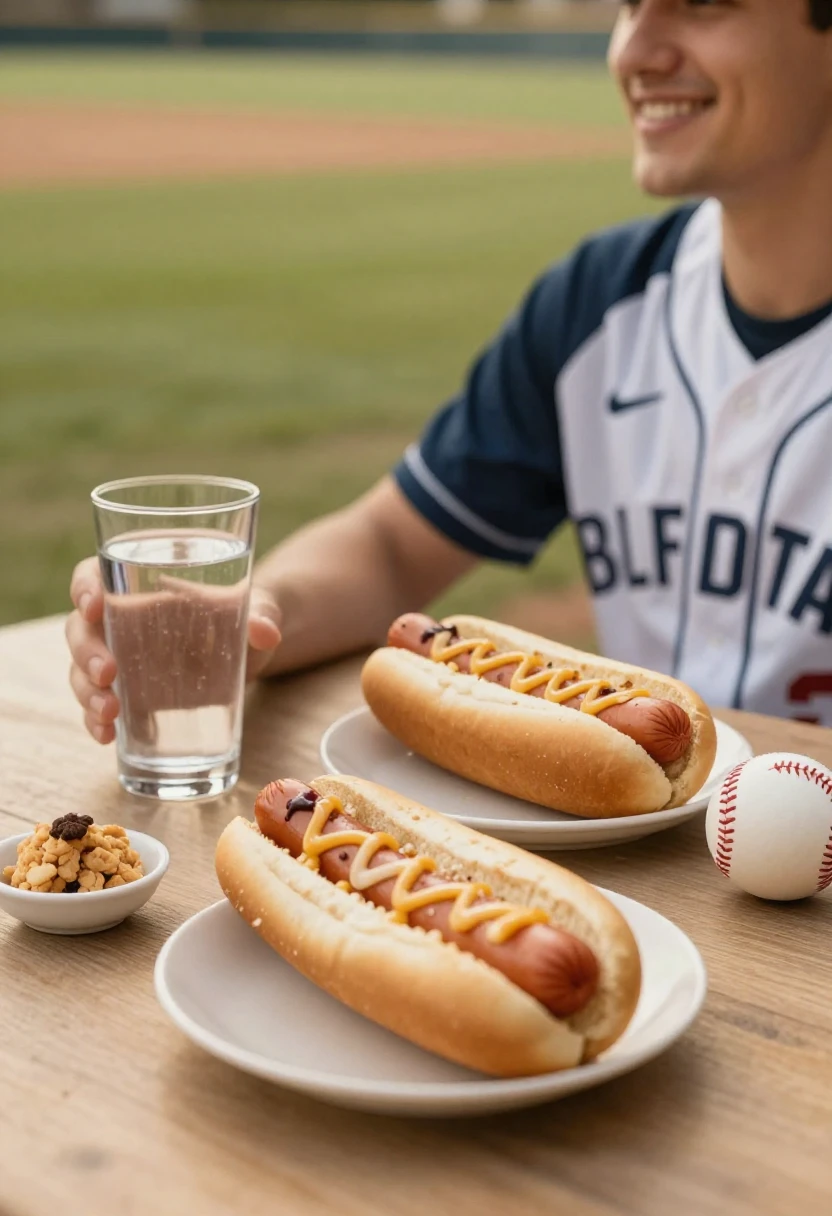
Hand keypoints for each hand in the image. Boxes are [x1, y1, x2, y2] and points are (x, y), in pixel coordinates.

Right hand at [67, 556, 281, 744]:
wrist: (250, 651)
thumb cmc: (244, 615)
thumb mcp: (257, 608)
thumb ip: (262, 614)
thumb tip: (265, 631)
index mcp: (140, 584)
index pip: (94, 575)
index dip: (84, 587)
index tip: (92, 606)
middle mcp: (119, 620)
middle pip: (80, 629)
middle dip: (86, 651)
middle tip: (107, 672)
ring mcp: (120, 660)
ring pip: (81, 670)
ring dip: (86, 692)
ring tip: (110, 713)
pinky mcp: (129, 693)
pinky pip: (98, 706)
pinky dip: (95, 721)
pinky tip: (106, 736)